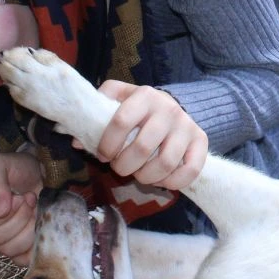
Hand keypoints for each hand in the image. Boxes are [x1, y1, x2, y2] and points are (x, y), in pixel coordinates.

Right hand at [0, 152, 40, 264]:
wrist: (41, 175)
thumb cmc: (18, 168)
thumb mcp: (2, 164)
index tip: (15, 197)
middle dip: (18, 217)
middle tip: (27, 198)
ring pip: (8, 249)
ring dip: (27, 226)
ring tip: (34, 207)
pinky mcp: (18, 250)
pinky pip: (21, 258)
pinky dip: (33, 242)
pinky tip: (37, 224)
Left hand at [88, 80, 207, 190]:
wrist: (173, 106)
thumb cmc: (138, 108)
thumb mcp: (117, 99)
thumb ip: (96, 114)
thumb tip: (77, 141)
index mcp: (144, 96)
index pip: (120, 122)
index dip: (107, 144)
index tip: (102, 154)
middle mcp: (168, 109)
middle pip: (142, 148)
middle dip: (124, 166)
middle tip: (119, 167)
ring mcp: (187, 126)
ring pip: (165, 163)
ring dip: (146, 177)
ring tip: (138, 174)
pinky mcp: (201, 142)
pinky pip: (190, 171)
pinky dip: (172, 182)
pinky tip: (160, 179)